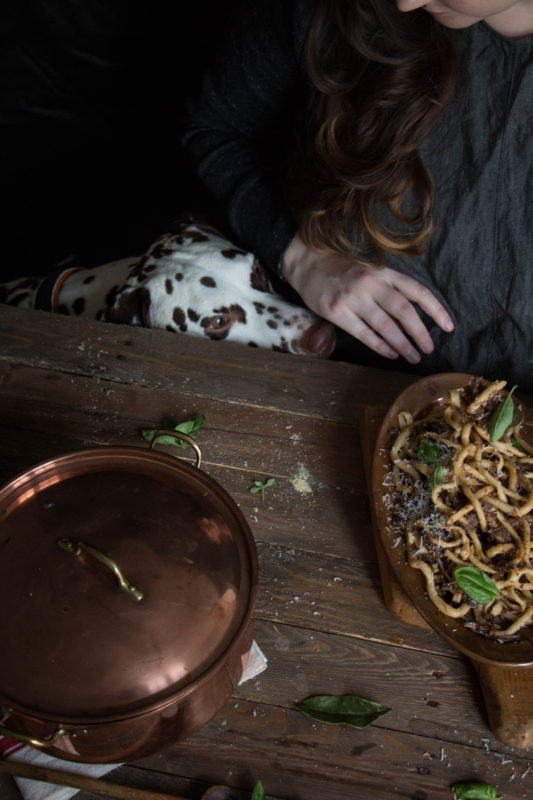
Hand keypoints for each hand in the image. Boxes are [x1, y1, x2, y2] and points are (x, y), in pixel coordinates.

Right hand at [282, 234, 453, 364]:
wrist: (307, 264)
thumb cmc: (342, 269)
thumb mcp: (370, 269)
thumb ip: (389, 287)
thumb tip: (413, 316)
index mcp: (383, 272)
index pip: (417, 291)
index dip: (435, 309)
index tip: (449, 326)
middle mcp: (370, 283)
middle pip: (403, 311)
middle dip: (420, 333)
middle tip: (429, 349)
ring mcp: (353, 298)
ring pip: (385, 326)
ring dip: (402, 344)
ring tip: (413, 357)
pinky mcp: (337, 312)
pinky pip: (363, 333)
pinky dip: (380, 346)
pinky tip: (391, 353)